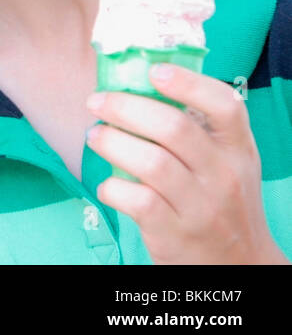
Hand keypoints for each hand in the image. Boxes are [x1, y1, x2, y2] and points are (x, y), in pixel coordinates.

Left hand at [86, 64, 288, 263]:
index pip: (226, 106)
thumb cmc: (221, 201)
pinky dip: (112, 187)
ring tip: (94, 136)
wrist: (240, 263)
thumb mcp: (225, 163)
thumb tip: (136, 85)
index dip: (189, 83)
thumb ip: (196, 130)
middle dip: (125, 107)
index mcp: (237, 149)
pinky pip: (136, 200)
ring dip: (111, 142)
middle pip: (173, 127)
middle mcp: (224, 174)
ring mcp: (201, 206)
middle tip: (96, 101)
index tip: (154, 70)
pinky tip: (108, 184)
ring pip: (150, 162)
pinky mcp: (174, 233)